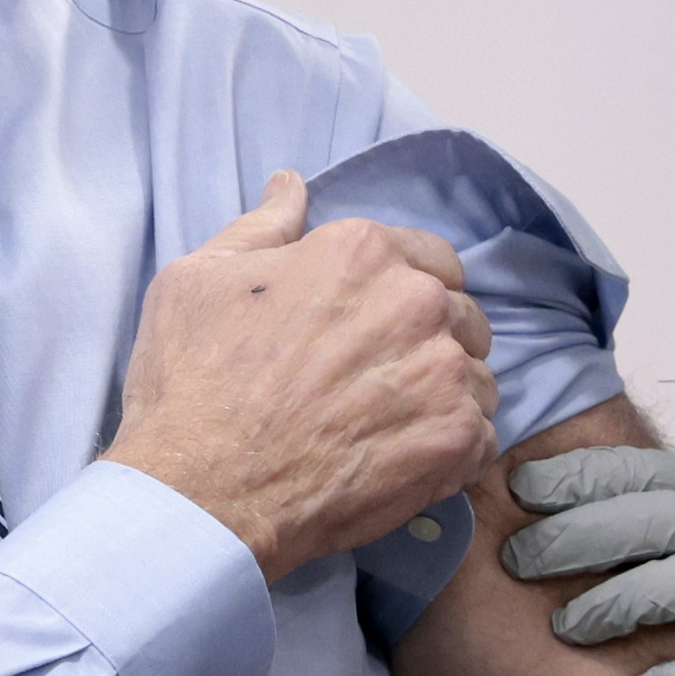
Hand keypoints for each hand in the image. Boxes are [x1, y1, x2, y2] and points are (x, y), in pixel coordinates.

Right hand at [106, 172, 498, 579]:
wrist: (200, 492)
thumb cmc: (190, 383)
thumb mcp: (201, 278)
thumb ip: (263, 226)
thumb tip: (290, 184)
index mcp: (361, 252)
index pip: (432, 259)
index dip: (407, 291)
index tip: (376, 326)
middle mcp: (415, 302)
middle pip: (460, 315)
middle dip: (430, 342)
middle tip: (378, 382)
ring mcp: (442, 373)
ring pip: (476, 377)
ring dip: (445, 398)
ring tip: (388, 428)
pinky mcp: (455, 441)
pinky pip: (483, 438)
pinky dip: (455, 452)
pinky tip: (405, 462)